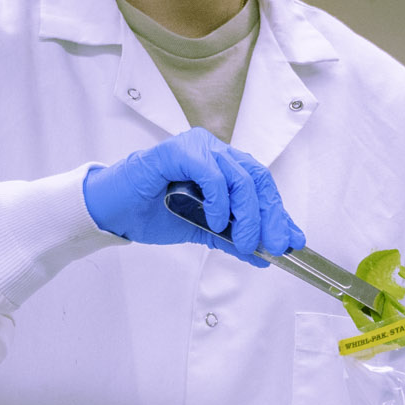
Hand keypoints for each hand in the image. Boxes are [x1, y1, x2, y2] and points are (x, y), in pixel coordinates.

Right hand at [83, 126, 303, 264]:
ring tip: (244, 241)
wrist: (114, 212)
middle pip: (257, 179)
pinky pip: (210, 172)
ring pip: (239, 176)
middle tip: (272, 246)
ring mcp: (197, 147)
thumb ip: (234, 238)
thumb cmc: (153, 214)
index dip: (279, 213)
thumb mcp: (203, 230)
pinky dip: (219, 200)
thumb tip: (267, 256)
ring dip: (247, 214)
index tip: (291, 241)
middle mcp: (214, 151)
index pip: (261, 186)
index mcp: (223, 165)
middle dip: (270, 216)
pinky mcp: (177, 151)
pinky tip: (216, 221)